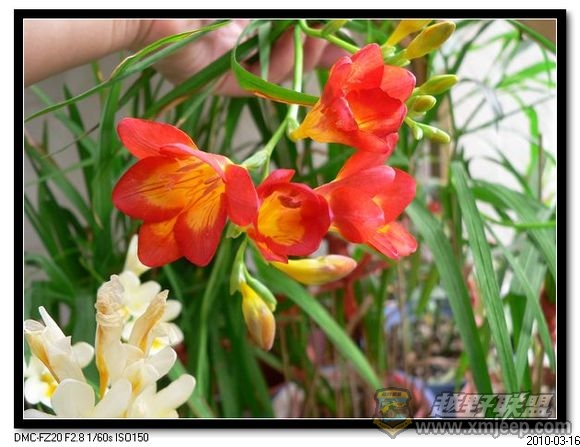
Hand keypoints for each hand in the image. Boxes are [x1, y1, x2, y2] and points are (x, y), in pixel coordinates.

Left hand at [135, 19, 346, 94]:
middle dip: (316, 51)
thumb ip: (278, 14)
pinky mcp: (219, 83)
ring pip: (275, 72)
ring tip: (317, 39)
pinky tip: (294, 46)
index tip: (336, 34)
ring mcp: (228, 65)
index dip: (311, 37)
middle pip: (284, 56)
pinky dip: (281, 65)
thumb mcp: (248, 6)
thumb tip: (308, 18)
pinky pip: (259, 82)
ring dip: (302, 55)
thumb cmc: (197, 0)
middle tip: (338, 45)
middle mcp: (235, 45)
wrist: (149, 6)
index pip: (282, 36)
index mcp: (239, 22)